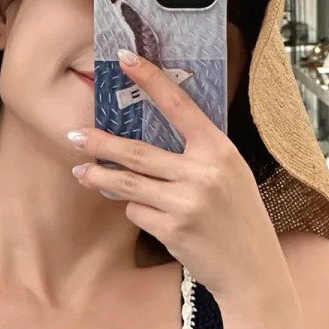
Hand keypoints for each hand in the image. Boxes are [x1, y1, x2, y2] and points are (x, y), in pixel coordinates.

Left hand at [68, 48, 283, 303]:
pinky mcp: (173, 229)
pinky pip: (138, 212)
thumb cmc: (239, 220)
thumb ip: (199, 156)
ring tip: (82, 174)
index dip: (150, 79)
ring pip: (128, 183)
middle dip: (100, 143)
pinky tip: (150, 216)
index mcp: (219, 150)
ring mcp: (186, 202)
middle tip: (75, 135)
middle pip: (137, 152)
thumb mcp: (231, 176)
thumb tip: (152, 141)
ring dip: (100, 178)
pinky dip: (137, 211)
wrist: (253, 270)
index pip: (179, 105)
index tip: (124, 58)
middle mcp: (203, 172)